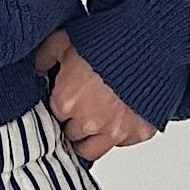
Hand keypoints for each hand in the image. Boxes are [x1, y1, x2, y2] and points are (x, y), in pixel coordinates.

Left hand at [35, 31, 159, 162]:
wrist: (152, 41)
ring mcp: (115, 131)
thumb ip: (45, 57)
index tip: (69, 97)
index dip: (62, 105)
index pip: (54, 116)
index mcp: (67, 101)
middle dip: (75, 122)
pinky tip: (121, 114)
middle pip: (71, 134)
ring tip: (96, 120)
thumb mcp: (66, 39)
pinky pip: (122, 143)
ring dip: (90, 138)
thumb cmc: (111, 39)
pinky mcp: (139, 133)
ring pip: (91, 150)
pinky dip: (119, 132)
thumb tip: (37, 70)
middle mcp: (89, 122)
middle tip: (84, 105)